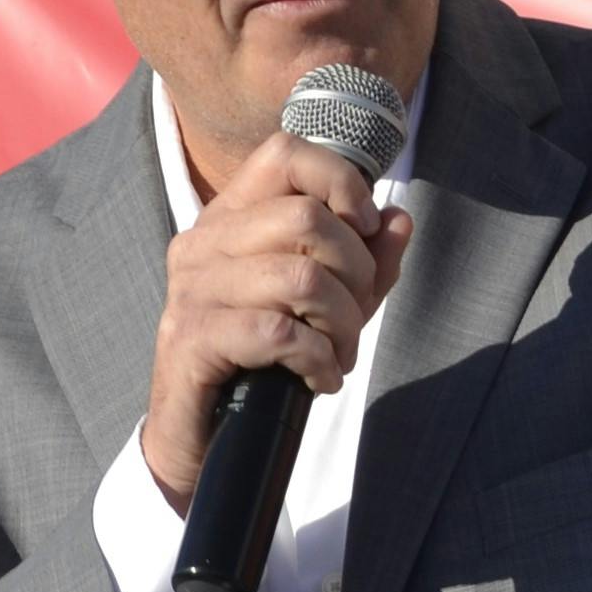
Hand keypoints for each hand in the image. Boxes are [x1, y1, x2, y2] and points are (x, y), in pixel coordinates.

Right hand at [144, 133, 411, 508]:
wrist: (202, 438)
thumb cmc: (263, 362)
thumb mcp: (326, 307)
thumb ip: (364, 263)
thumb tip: (399, 220)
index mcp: (230, 219)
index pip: (285, 153)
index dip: (341, 182)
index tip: (365, 230)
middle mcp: (204, 242)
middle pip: (307, 217)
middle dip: (356, 274)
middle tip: (354, 319)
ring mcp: (192, 290)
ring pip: (302, 277)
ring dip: (342, 326)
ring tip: (339, 355)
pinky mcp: (192, 338)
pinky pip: (280, 332)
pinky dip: (318, 360)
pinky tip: (320, 379)